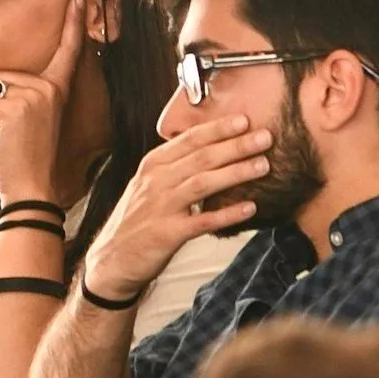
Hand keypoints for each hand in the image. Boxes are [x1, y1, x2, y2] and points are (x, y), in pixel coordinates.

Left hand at [0, 0, 86, 202]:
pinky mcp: (15, 105)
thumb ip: (24, 96)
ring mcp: (35, 95)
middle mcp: (50, 88)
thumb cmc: (25, 158)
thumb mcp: (31, 120)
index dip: (73, 24)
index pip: (66, 52)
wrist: (30, 187)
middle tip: (10, 133)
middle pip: (3, 73)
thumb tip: (4, 82)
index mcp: (57, 90)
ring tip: (4, 139)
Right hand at [78, 113, 272, 300]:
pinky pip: (203, 221)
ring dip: (235, 173)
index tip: (244, 119)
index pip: (189, 139)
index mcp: (154, 165)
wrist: (113, 259)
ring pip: (203, 183)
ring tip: (264, 165)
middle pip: (201, 157)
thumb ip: (175, 165)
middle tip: (265, 136)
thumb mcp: (149, 184)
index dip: (218, 129)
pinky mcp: (168, 234)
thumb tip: (210, 146)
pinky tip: (250, 208)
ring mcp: (162, 207)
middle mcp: (156, 181)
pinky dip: (227, 214)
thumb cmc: (139, 218)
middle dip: (235, 145)